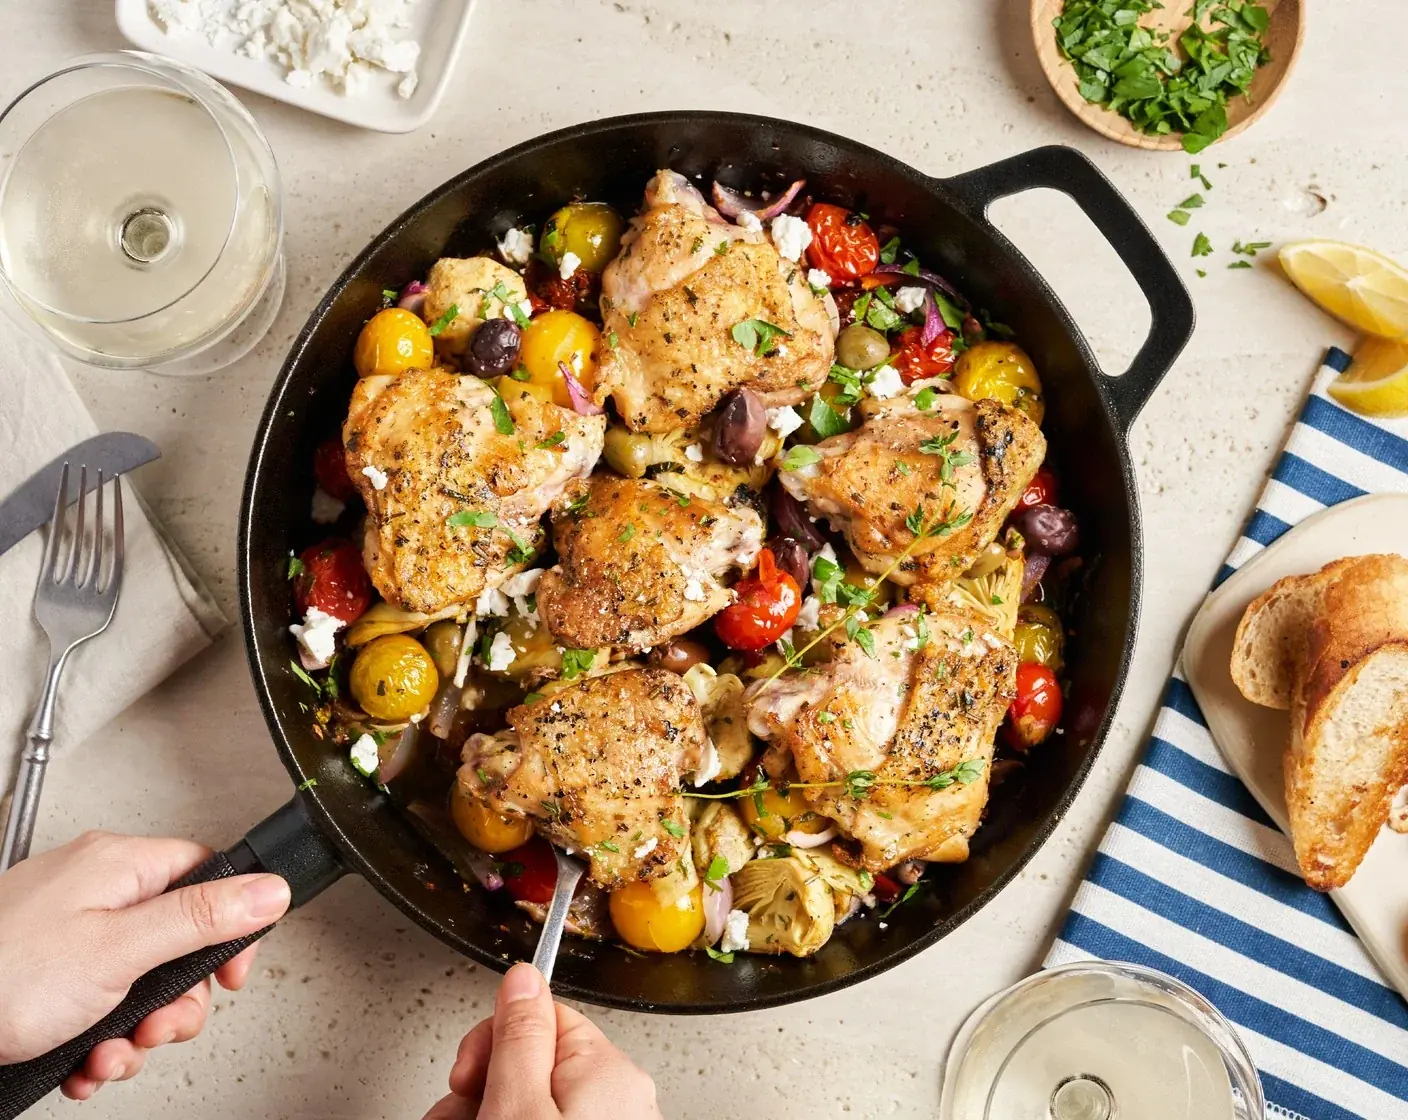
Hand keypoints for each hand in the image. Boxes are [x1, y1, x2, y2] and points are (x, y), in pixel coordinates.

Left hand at [0, 830, 290, 1099]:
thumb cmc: (2, 975)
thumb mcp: (119, 949)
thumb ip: (201, 917)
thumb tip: (272, 888)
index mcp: (121, 866)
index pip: (208, 876)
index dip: (229, 928)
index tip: (227, 975)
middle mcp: (97, 891)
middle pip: (179, 939)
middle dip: (174, 1001)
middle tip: (156, 1027)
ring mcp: (70, 933)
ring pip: (141, 980)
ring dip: (134, 1032)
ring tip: (107, 1052)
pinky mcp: (49, 975)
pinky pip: (101, 1002)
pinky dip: (98, 1040)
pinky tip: (82, 1059)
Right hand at [425, 963, 661, 1119]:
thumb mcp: (518, 1103)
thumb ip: (519, 1036)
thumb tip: (523, 975)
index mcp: (607, 1068)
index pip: (540, 1016)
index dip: (491, 1040)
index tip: (465, 1076)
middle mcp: (620, 1096)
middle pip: (530, 1062)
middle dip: (481, 1085)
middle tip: (457, 1115)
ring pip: (529, 1101)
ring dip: (481, 1112)